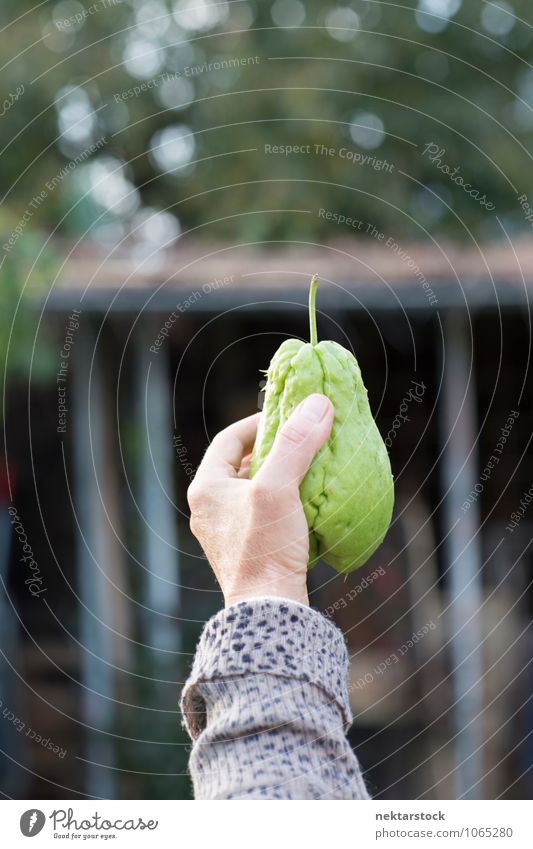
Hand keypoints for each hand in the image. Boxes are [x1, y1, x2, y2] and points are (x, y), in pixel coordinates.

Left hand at [187, 394, 333, 607]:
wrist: (268, 611)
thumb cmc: (264, 547)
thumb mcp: (278, 488)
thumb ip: (296, 444)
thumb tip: (317, 402)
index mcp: (206, 488)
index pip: (229, 439)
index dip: (259, 423)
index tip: (288, 416)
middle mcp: (210, 509)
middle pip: (243, 464)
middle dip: (275, 449)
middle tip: (305, 440)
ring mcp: (226, 532)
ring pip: (254, 489)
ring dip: (281, 475)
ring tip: (311, 467)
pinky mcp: (245, 550)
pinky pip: (263, 512)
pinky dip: (284, 500)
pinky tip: (309, 501)